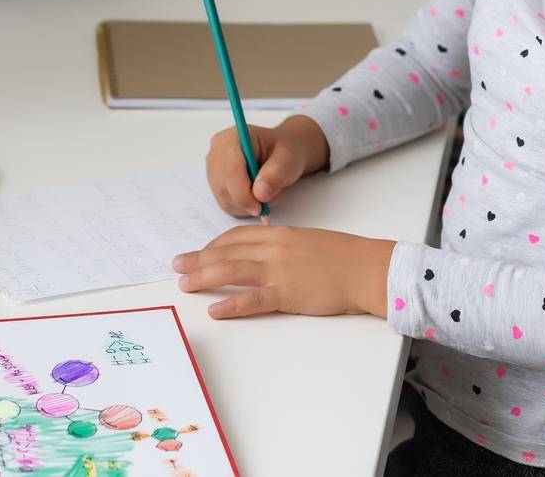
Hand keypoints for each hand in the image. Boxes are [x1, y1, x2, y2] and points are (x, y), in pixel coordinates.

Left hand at [173, 225, 394, 318]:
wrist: (367, 268)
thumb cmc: (344, 257)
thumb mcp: (309, 241)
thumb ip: (284, 246)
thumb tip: (266, 252)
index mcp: (279, 234)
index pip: (236, 237)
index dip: (213, 245)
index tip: (199, 252)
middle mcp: (274, 249)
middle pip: (226, 251)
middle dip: (198, 259)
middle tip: (177, 265)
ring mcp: (279, 271)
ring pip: (232, 270)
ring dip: (204, 276)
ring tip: (184, 284)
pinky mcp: (288, 294)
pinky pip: (253, 300)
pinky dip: (231, 304)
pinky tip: (215, 310)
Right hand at [206, 115, 329, 216]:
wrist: (281, 154)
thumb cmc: (284, 152)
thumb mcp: (289, 159)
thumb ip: (276, 175)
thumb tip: (259, 194)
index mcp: (234, 137)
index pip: (230, 169)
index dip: (242, 193)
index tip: (259, 207)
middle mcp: (218, 150)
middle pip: (223, 186)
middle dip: (245, 201)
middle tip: (266, 206)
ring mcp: (214, 167)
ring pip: (223, 197)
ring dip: (245, 206)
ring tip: (265, 195)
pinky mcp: (216, 182)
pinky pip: (224, 203)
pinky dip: (241, 208)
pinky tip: (254, 199)